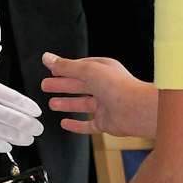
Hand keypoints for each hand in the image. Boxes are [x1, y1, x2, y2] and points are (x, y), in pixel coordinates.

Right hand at [40, 52, 158, 136]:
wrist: (136, 109)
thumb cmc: (118, 86)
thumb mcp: (88, 70)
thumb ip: (66, 66)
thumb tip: (47, 58)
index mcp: (104, 70)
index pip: (81, 68)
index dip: (65, 69)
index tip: (52, 70)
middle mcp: (105, 87)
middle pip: (79, 85)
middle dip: (62, 86)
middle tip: (46, 86)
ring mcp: (106, 106)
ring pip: (82, 104)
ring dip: (67, 104)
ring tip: (51, 104)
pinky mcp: (106, 123)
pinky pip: (88, 124)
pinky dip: (76, 125)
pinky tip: (65, 124)